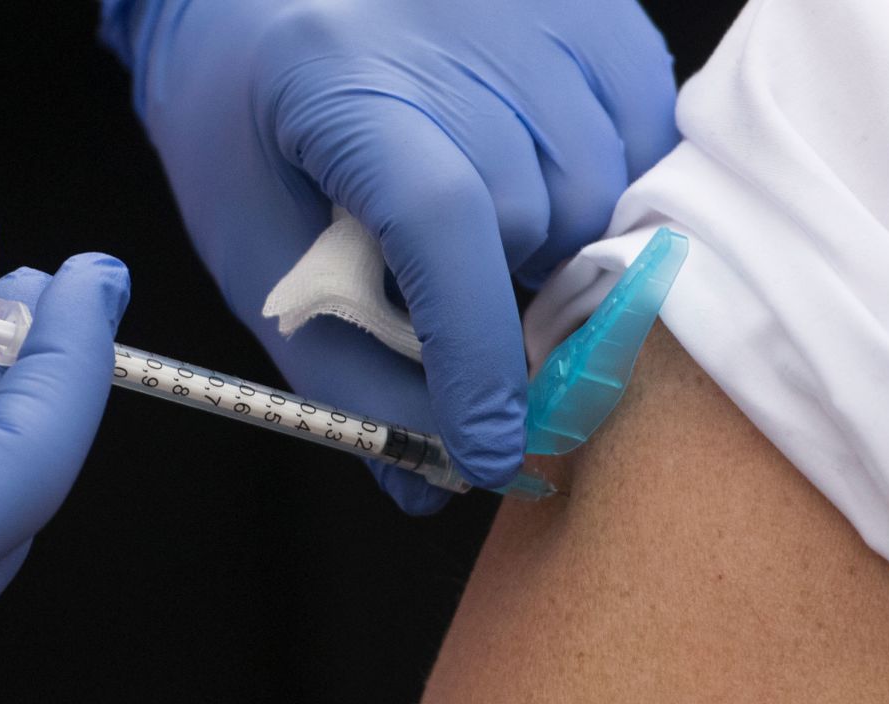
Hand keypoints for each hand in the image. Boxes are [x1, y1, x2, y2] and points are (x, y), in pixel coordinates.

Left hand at [102, 0, 677, 511]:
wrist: (259, 8)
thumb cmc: (246, 131)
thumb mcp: (259, 255)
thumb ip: (341, 367)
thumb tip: (432, 472)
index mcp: (340, 81)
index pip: (442, 221)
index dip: (475, 352)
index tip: (492, 446)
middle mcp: (456, 27)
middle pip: (538, 219)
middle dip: (512, 305)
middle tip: (467, 316)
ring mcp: (537, 9)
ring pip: (602, 189)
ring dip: (557, 249)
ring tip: (487, 233)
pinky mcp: (592, 9)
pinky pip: (642, 136)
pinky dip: (601, 191)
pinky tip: (534, 181)